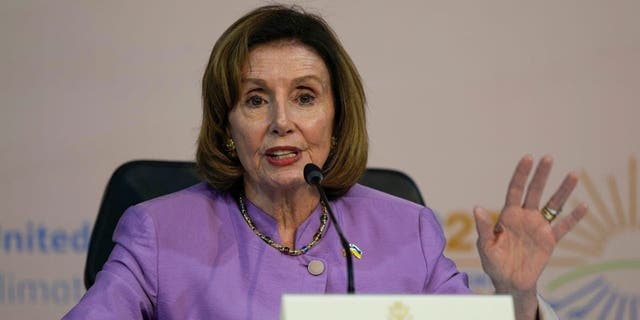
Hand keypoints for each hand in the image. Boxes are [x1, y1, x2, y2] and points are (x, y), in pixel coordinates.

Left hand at [473, 155, 587, 319]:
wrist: (509, 282)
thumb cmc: (494, 263)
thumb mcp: (486, 245)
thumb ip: (484, 227)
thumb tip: (476, 208)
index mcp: (508, 215)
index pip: (515, 189)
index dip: (521, 174)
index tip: (528, 158)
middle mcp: (525, 217)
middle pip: (534, 191)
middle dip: (541, 175)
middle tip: (548, 157)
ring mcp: (538, 227)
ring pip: (553, 205)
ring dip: (563, 191)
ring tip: (573, 174)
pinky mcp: (549, 241)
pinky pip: (563, 227)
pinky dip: (574, 218)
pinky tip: (584, 206)